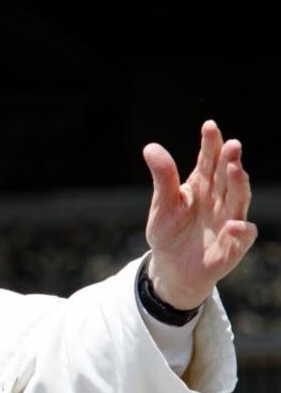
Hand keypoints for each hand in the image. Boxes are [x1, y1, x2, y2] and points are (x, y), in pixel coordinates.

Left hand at [142, 120, 256, 309]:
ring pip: (238, 200)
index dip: (210, 144)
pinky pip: (241, 237)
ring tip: (235, 170)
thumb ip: (162, 178)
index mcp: (202, 185)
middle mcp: (219, 199)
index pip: (208, 161)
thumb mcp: (162, 204)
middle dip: (229, 160)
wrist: (171, 266)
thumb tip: (150, 147)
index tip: (209, 126)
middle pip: (226, 177)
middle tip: (231, 145)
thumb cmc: (169, 231)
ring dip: (239, 185)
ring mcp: (228, 221)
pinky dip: (240, 231)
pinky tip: (234, 224)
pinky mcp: (232, 246)